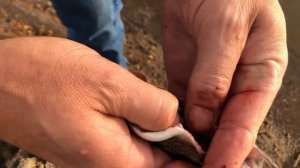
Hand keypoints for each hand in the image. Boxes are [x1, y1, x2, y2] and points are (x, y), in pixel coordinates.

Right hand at [0, 37, 193, 167]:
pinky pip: (124, 138)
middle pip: (160, 158)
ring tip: (138, 97)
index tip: (195, 122)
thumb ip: (153, 106)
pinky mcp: (89, 146)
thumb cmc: (45, 80)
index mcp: (120, 163)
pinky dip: (133, 119)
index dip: (191, 146)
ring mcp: (97, 159)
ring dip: (150, 123)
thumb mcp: (108, 84)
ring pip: (142, 146)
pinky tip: (124, 99)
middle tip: (162, 101)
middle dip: (170, 131)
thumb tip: (178, 119)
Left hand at [163, 0, 286, 166]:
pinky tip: (169, 137)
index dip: (233, 147)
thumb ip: (215, 74)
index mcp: (262, 73)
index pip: (248, 119)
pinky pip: (183, 107)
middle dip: (214, 151)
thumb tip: (204, 119)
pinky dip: (177, 123)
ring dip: (194, 141)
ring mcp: (210, 83)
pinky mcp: (187, 78)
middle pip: (227, 126)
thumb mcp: (226, 28)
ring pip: (204, 120)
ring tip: (182, 162)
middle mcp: (237, 84)